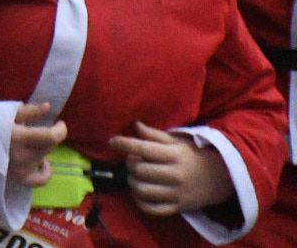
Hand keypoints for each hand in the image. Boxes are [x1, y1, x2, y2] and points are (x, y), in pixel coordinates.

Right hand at [7, 103, 67, 187]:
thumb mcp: (5, 112)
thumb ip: (28, 111)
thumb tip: (48, 107)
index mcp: (20, 137)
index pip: (52, 137)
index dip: (60, 129)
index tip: (58, 123)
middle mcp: (24, 156)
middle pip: (48, 146)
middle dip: (48, 136)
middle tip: (38, 131)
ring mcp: (22, 170)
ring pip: (44, 158)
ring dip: (41, 149)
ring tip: (30, 144)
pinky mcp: (19, 179)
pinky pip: (41, 179)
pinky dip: (45, 171)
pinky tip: (41, 164)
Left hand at [110, 121, 236, 215]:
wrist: (223, 178)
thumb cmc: (194, 155)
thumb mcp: (178, 141)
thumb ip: (155, 135)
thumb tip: (135, 125)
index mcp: (174, 155)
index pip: (144, 149)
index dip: (124, 144)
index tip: (112, 141)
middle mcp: (175, 175)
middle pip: (139, 171)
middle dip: (129, 164)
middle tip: (132, 160)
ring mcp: (176, 193)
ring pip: (143, 191)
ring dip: (132, 182)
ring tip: (134, 176)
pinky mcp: (178, 207)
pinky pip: (153, 209)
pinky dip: (140, 202)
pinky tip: (139, 193)